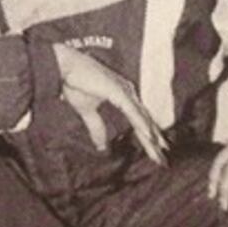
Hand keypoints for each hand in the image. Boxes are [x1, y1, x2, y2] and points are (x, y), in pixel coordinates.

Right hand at [51, 44, 168, 163]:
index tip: (156, 152)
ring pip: (142, 118)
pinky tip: (149, 136)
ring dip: (151, 136)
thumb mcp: (87, 111)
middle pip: (144, 121)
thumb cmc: (75, 83)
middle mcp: (128, 93)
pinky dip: (141, 123)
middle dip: (154, 141)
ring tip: (160, 151)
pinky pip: (132, 111)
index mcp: (123, 97)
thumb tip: (102, 147)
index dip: (148, 137)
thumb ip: (96, 128)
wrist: (64, 67)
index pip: (139, 120)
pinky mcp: (118, 91)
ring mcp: (124, 91)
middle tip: (162, 159)